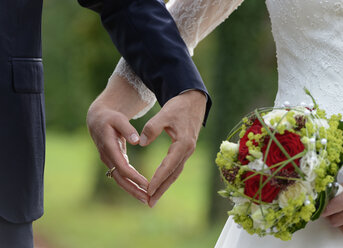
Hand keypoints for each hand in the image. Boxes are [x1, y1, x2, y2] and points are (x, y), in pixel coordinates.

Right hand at [87, 74, 149, 203]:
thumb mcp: (118, 118)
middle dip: (133, 190)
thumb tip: (137, 141)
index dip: (134, 177)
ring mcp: (109, 161)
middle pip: (120, 178)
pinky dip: (131, 183)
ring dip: (133, 190)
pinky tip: (141, 190)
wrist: (97, 119)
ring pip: (120, 180)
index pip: (122, 167)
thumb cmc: (110, 117)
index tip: (147, 184)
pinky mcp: (112, 161)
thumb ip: (127, 128)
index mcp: (109, 147)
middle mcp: (107, 157)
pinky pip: (121, 176)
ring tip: (146, 199)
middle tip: (147, 199)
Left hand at [139, 90, 206, 206]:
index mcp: (183, 144)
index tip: (148, 190)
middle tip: (149, 203)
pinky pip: (175, 167)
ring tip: (153, 198)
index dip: (158, 179)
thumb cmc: (178, 107)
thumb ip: (152, 128)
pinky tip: (160, 183)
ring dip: (164, 186)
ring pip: (175, 172)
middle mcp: (187, 150)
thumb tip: (140, 143)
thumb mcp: (164, 114)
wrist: (193, 101)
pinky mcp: (185, 149)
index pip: (168, 166)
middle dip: (161, 189)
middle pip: (173, 174)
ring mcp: (187, 151)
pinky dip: (167, 177)